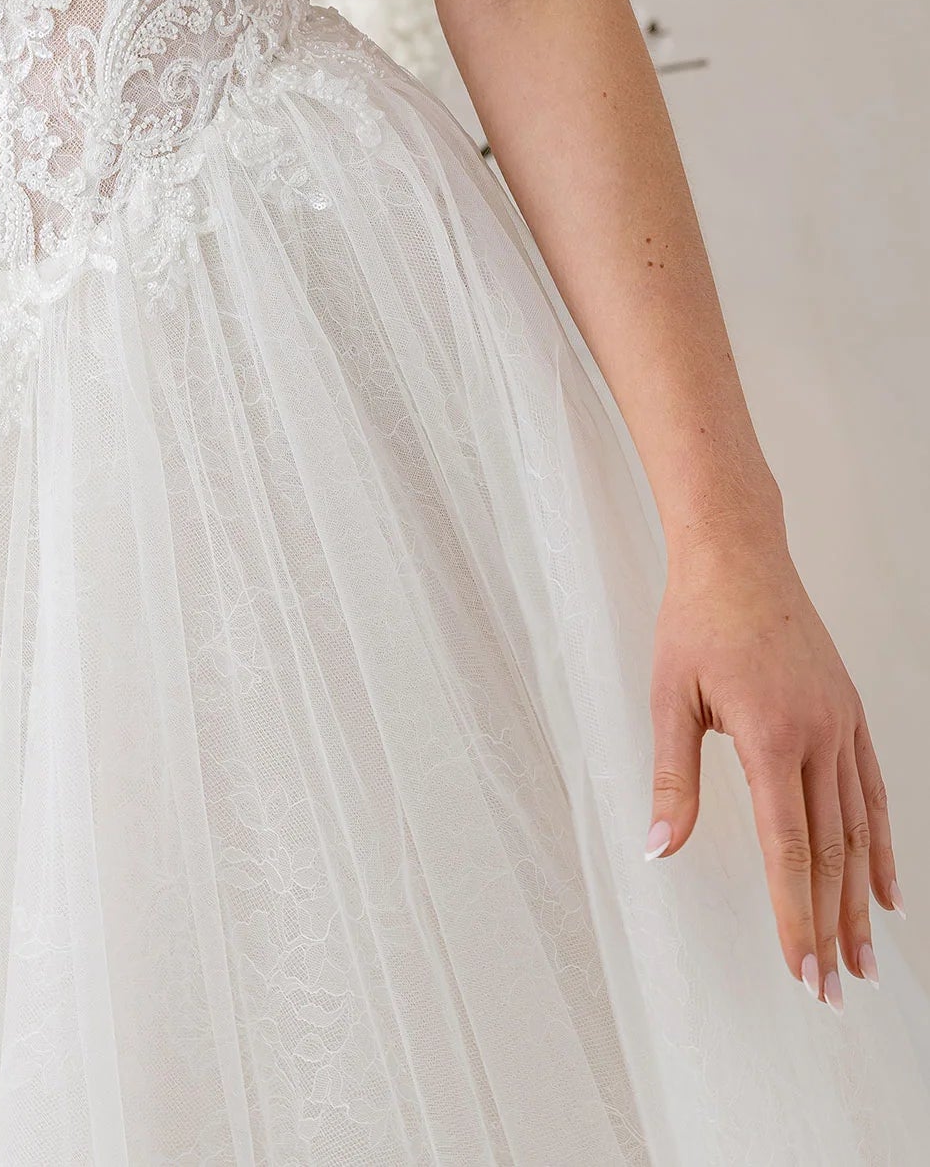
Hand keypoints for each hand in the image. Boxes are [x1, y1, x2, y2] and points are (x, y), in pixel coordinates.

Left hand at [646, 532, 900, 1005]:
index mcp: (771, 736)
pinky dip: (882, 846)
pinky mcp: (850, 714)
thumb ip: (672, 778)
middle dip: (831, 928)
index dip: (795, 915)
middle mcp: (818, 736)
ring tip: (866, 961)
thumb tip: (659, 849)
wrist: (739, 554)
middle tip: (834, 991)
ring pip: (859, 830)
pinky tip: (885, 892)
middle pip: (831, 852)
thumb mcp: (669, 696)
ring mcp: (841, 725)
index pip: (787, 848)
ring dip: (861, 902)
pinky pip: (873, 792)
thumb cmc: (695, 620)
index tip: (801, 970)